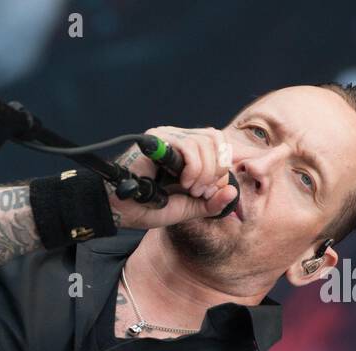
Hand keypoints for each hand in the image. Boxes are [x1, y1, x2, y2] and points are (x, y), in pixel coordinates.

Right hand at [108, 127, 237, 229]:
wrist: (122, 210)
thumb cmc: (147, 208)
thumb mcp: (187, 208)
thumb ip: (210, 203)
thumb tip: (232, 193)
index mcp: (187, 151)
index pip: (219, 146)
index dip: (222, 170)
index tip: (208, 193)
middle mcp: (178, 138)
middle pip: (216, 140)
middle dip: (216, 171)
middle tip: (200, 191)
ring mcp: (167, 136)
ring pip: (205, 142)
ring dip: (204, 172)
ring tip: (189, 188)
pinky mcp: (157, 139)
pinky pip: (189, 146)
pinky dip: (194, 168)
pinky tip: (183, 182)